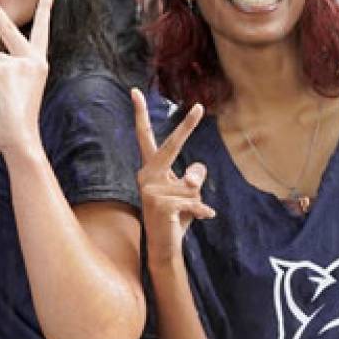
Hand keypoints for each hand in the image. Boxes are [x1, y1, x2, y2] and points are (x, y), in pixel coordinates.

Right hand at [131, 90, 214, 268]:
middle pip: (171, 146)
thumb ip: (193, 176)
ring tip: (187, 213)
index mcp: (151, 169)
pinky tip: (203, 219)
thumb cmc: (178, 216)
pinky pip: (194, 201)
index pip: (144, 137)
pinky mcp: (161, 205)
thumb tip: (191, 176)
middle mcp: (146, 175)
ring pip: (191, 183)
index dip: (140, 114)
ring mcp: (150, 190)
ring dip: (197, 199)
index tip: (135, 91)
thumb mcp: (189, 192)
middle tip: (200, 107)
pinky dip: (203, 211)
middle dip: (187, 127)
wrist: (165, 247)